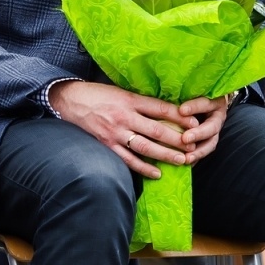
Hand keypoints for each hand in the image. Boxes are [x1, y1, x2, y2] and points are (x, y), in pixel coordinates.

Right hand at [49, 80, 197, 178]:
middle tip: (193, 146)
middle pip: (157, 129)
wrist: (69, 100)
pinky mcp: (106, 145)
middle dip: (178, 139)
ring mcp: (115, 132)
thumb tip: (165, 109)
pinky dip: (143, 168)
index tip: (195, 122)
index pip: (160, 108)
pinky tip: (157, 173)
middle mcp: (124, 116)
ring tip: (182, 160)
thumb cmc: (98, 94)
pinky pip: (128, 159)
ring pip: (145, 146)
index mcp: (130, 100)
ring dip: (165, 155)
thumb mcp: (120, 91)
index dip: (179, 116)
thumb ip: (140, 101)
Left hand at [177, 96, 229, 163]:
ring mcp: (215, 130)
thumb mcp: (191, 92)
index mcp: (213, 101)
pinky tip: (186, 164)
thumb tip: (165, 92)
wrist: (207, 101)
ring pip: (211, 143)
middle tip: (185, 139)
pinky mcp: (210, 141)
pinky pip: (204, 151)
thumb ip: (182, 95)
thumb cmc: (193, 94)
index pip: (205, 103)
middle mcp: (217, 117)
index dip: (194, 107)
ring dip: (199, 152)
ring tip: (187, 159)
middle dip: (198, 134)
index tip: (181, 110)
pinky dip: (196, 159)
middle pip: (212, 127)